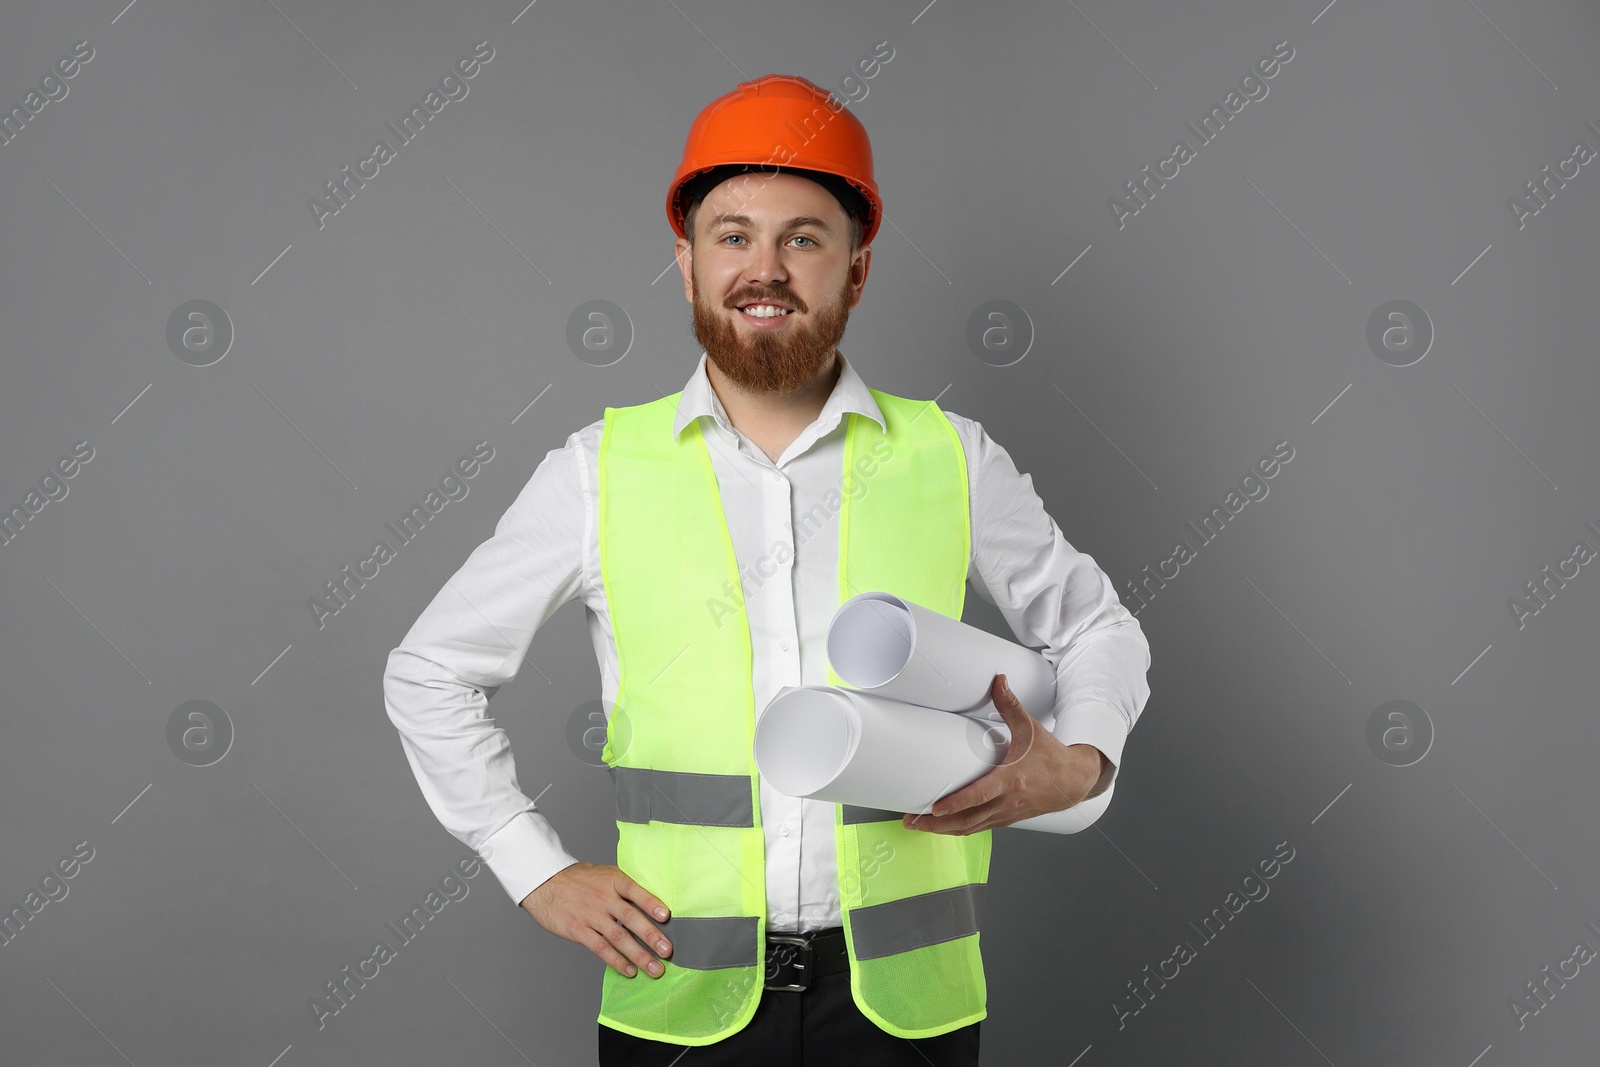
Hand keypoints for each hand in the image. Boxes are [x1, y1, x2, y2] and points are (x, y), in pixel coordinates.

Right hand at [519, 861, 673, 978]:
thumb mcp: (604, 873)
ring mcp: (591, 915)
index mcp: (613, 880)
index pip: (635, 891)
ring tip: (654, 968)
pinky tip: (629, 970)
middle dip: (651, 936)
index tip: (666, 916)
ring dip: (638, 955)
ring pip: (618, 937)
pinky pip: (601, 948)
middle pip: (630, 918)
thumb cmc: (579, 879)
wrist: (544, 883)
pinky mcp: (578, 930)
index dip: (651, 903)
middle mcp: (604, 898)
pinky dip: (616, 961)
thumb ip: (624, 887)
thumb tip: (652, 901)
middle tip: (667, 951)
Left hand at [902, 673, 1109, 835]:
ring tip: (918, 825)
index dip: (956, 803)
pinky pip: (979, 828)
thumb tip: (998, 680)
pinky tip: (944, 827)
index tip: (934, 808)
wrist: (1074, 781)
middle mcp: (1008, 801)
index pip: (979, 795)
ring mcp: (1007, 814)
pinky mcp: (1007, 819)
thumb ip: (1010, 705)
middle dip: (937, 824)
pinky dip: (959, 830)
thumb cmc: (1051, 756)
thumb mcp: (1030, 729)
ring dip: (944, 830)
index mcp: (1011, 779)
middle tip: (911, 820)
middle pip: (967, 820)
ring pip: (971, 828)